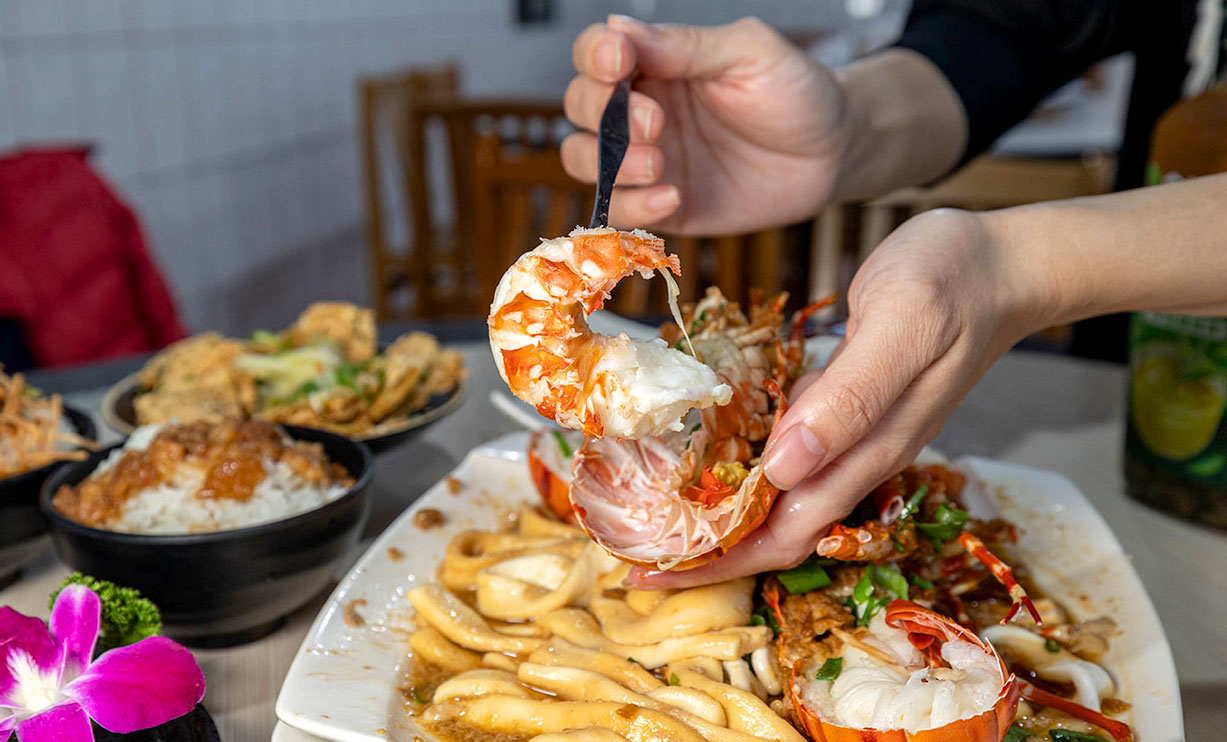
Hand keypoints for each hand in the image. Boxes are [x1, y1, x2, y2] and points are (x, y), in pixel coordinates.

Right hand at [562, 15, 850, 233]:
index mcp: (656, 63)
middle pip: (579, 107)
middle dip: (604, 116)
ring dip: (609, 164)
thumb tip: (618, 27)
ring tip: (659, 165)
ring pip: (585, 160)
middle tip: (656, 123)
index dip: (594, 56)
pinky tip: (674, 196)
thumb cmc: (797, 94)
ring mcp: (648, 159)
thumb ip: (686, 46)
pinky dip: (634, 206)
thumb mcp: (750, 55)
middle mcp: (641, 109)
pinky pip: (620, 210)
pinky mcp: (663, 205)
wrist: (834, 156)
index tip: (619, 62)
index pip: (596, 53)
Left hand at [627, 208, 1046, 586]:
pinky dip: (742, 467)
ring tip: (654, 517)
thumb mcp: (902, 325)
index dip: (717, 563)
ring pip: (780, 499)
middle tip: (632, 556)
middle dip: (704, 553)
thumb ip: (851, 397)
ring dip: (719, 516)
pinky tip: (705, 455)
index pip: (785, 535)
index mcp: (869, 449)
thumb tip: (786, 468)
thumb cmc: (954, 283)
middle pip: (776, 530)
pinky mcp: (848, 407)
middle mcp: (859, 455)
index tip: (649, 574)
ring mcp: (856, 434)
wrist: (1004, 262)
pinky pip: (789, 455)